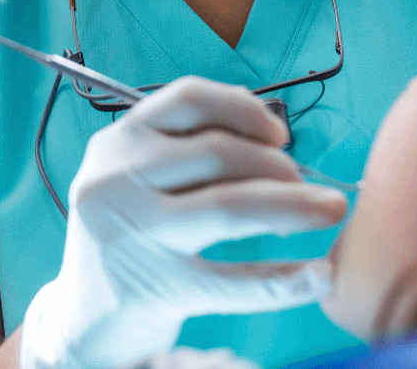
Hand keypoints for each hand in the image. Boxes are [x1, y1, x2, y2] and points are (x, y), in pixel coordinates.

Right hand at [19, 77, 347, 368]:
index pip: (187, 100)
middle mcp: (116, 181)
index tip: (280, 135)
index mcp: (116, 143)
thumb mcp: (136, 178)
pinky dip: (286, 280)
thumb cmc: (129, 234)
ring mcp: (132, 235)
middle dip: (278, 166)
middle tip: (308, 185)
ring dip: (294, 206)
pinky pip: (235, 281)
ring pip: (230, 208)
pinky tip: (320, 277)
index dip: (244, 109)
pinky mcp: (154, 289)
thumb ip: (185, 147)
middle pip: (218, 154)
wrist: (85, 315)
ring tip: (330, 210)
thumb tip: (269, 128)